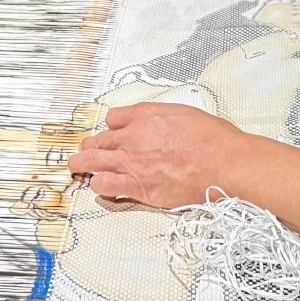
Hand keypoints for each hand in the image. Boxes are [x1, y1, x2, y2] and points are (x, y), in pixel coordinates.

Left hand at [67, 103, 252, 208]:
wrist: (224, 163)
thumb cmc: (214, 140)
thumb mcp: (186, 114)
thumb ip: (165, 117)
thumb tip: (159, 122)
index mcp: (146, 116)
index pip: (113, 118)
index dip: (112, 126)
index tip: (113, 132)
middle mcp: (133, 137)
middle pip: (98, 140)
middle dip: (89, 145)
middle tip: (84, 150)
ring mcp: (132, 162)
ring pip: (92, 161)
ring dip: (81, 164)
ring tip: (76, 167)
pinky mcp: (138, 186)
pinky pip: (104, 185)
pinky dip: (98, 185)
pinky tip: (99, 186)